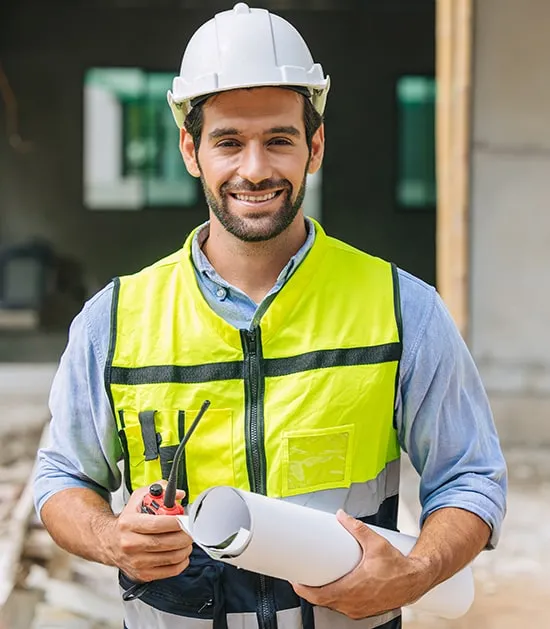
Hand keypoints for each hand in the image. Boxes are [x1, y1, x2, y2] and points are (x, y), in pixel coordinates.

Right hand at [104, 482, 192, 582]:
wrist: (108, 541)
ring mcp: (136, 562)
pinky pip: (169, 571)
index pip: (157, 524)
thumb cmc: (127, 520)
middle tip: (191, 530)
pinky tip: (182, 554)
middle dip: (185, 536)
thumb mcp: (138, 499)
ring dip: (185, 549)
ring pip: (170, 558)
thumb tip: (178, 494)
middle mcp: (130, 544)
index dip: (176, 522)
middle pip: (165, 542)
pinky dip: (181, 563)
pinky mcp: (142, 574)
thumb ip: (159, 490)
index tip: (186, 519)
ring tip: (187, 541)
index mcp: (128, 524)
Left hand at [292, 510, 430, 619]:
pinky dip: (335, 600)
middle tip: (301, 578)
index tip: (295, 581)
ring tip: (314, 582)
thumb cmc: (398, 566)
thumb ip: (356, 527)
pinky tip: (333, 590)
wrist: (415, 580)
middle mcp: (354, 603)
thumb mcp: (375, 543)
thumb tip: (342, 516)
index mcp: (353, 588)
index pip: (320, 596)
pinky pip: (343, 608)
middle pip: (323, 601)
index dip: (304, 590)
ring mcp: (359, 609)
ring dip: (323, 596)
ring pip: (333, 606)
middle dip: (310, 591)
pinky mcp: (364, 610)